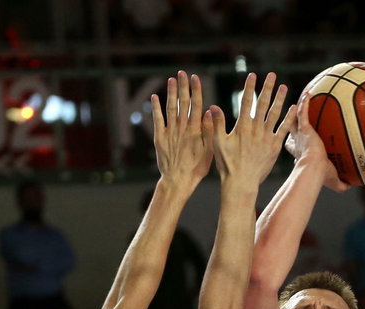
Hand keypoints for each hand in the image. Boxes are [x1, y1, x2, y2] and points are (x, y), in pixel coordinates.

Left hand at [151, 71, 213, 187]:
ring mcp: (170, 131)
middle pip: (183, 103)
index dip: (196, 90)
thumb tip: (210, 111)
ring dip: (171, 93)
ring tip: (171, 79)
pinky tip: (154, 97)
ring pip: (170, 108)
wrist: (178, 180)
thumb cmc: (197, 168)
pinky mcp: (160, 137)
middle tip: (182, 73)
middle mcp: (182, 127)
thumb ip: (209, 130)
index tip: (195, 77)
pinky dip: (155, 108)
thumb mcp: (209, 150)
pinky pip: (157, 119)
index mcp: (196, 130)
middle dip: (183, 87)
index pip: (196, 105)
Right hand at [211, 72, 292, 185]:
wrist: (241, 182)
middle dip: (267, 88)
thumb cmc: (227, 164)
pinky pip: (283, 129)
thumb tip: (213, 107)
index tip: (252, 75)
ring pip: (274, 114)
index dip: (249, 88)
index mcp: (242, 127)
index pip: (246, 102)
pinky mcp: (274, 146)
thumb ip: (217, 124)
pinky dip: (288, 118)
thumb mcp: (218, 143)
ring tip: (284, 86)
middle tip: (272, 75)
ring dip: (279, 99)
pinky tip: (293, 108)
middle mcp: (255, 129)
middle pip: (262, 104)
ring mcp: (266, 137)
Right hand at [284, 94, 347, 192]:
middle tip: (293, 118)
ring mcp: (300, 135)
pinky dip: (305, 103)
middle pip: (292, 132)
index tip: (296, 144)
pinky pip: (303, 112)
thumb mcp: (333, 181)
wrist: (313, 169)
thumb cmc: (321, 177)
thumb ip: (342, 184)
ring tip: (299, 100)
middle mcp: (299, 144)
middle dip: (292, 125)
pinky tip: (308, 93)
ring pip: (295, 119)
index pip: (296, 148)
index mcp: (302, 154)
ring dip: (296, 110)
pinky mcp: (304, 129)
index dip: (295, 145)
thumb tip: (351, 186)